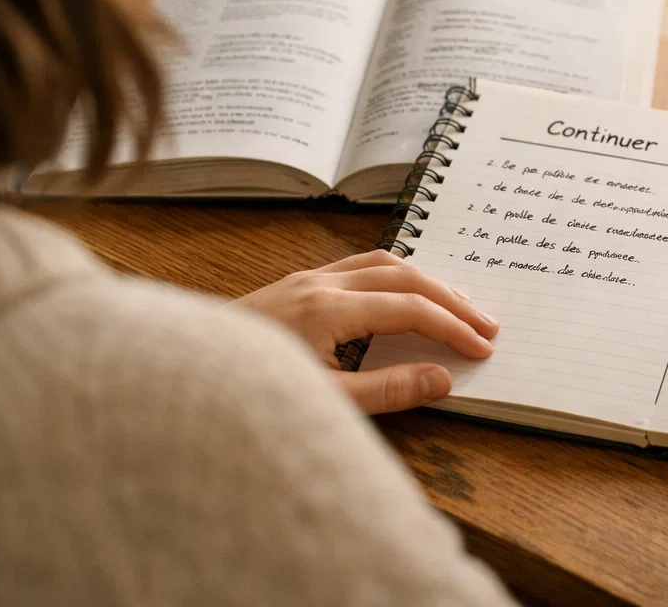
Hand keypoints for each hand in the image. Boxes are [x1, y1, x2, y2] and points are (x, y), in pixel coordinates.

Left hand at [234, 250, 498, 414]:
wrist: (181, 378)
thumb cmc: (247, 395)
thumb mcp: (322, 403)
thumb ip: (386, 390)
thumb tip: (442, 378)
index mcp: (328, 309)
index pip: (410, 309)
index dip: (452, 328)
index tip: (481, 349)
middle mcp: (319, 284)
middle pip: (404, 277)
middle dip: (451, 300)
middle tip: (486, 325)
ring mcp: (304, 279)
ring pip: (381, 262)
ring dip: (425, 281)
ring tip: (456, 305)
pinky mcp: (294, 285)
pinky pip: (357, 266)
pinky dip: (393, 276)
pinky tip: (402, 294)